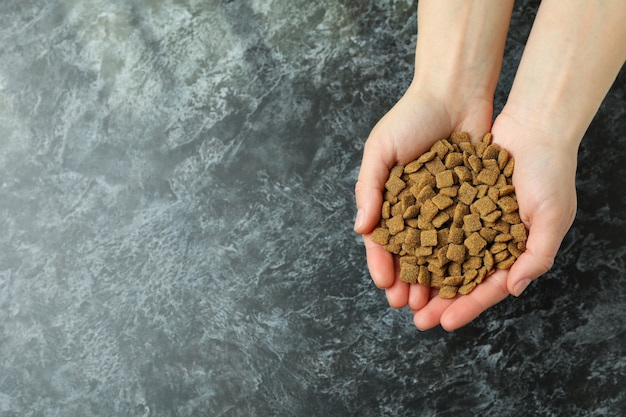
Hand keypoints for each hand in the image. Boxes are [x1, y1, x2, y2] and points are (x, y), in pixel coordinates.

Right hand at [354, 85, 492, 311]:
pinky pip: (465, 234)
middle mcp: (415, 207)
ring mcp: (444, 206)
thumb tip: (361, 229)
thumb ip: (369, 188)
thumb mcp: (381, 149)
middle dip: (407, 279)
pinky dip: (462, 257)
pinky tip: (463, 277)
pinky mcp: (470, 200)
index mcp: (389, 198)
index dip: (382, 263)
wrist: (455, 91)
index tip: (385, 285)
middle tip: (409, 304)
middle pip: (409, 253)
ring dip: (433, 277)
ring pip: (437, 251)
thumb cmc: (411, 117)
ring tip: (433, 301)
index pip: (382, 239)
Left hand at [411, 112, 577, 329]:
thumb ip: (537, 254)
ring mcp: (472, 219)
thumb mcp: (551, 215)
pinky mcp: (457, 199)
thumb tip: (513, 288)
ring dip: (424, 275)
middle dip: (439, 299)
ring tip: (403, 292)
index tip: (445, 323)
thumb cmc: (551, 170)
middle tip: (416, 318)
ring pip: (443, 254)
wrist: (534, 125)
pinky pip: (435, 224)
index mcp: (516, 250)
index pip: (488, 286)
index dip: (467, 306)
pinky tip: (402, 253)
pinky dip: (421, 239)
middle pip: (460, 277)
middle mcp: (491, 238)